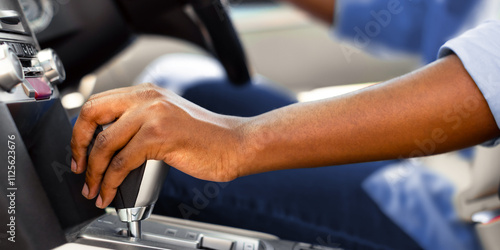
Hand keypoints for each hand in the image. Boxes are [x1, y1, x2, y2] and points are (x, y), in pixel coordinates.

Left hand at [71, 83, 246, 207]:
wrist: (234, 144)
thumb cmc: (205, 138)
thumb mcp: (166, 120)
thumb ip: (138, 123)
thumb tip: (107, 144)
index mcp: (146, 92)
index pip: (97, 103)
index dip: (81, 129)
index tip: (79, 150)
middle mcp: (147, 98)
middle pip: (92, 115)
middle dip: (78, 146)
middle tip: (79, 167)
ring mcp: (153, 115)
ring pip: (104, 144)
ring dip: (94, 173)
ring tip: (94, 189)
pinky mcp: (159, 136)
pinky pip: (122, 162)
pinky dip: (111, 182)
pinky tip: (111, 191)